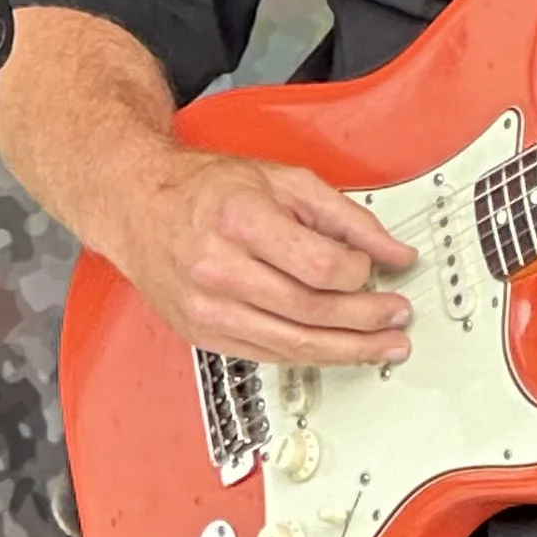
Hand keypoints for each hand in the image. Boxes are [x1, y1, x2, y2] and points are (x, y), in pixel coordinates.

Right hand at [118, 142, 419, 366]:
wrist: (139, 207)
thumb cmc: (207, 190)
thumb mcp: (283, 181)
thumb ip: (344, 216)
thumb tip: (393, 250)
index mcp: (240, 219)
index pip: (319, 266)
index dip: (360, 273)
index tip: (377, 269)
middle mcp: (219, 268)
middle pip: (310, 310)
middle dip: (366, 320)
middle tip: (397, 319)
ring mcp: (207, 308)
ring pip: (293, 344)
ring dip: (348, 350)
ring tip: (382, 346)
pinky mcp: (203, 334)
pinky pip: (269, 355)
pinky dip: (309, 354)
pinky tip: (336, 350)